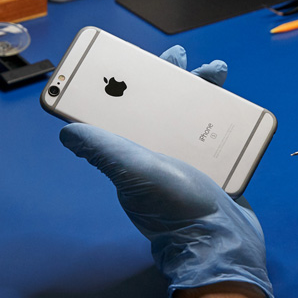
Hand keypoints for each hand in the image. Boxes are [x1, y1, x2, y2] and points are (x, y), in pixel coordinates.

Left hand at [59, 46, 273, 297]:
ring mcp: (188, 156)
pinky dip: (222, 109)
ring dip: (200, 87)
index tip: (126, 59)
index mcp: (133, 151)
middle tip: (178, 55)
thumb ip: (104, 151)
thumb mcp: (135, 174)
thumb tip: (67, 130)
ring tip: (215, 69)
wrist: (223, 242)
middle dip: (167, 76)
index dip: (120, 84)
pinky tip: (231, 97)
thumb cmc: (176, 208)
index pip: (121, 110)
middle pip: (158, 104)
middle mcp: (157, 151)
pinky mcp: (215, 161)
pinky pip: (216, 127)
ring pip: (190, 111)